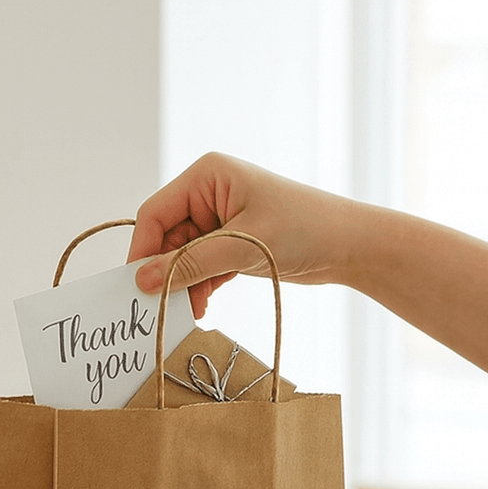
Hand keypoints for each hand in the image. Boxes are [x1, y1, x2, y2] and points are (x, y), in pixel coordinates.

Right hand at [126, 152, 359, 317]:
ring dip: (183, 285)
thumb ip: (190, 264)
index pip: (155, 213)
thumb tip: (143, 281)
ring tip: (189, 312)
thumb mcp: (241, 247)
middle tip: (161, 308)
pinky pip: (201, 267)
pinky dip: (200, 287)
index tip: (136, 286)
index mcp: (207, 176)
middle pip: (166, 238)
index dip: (142, 250)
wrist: (351, 246)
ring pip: (182, 257)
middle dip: (165, 273)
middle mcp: (209, 194)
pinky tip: (203, 307)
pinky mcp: (231, 244)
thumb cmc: (304, 229)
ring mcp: (220, 220)